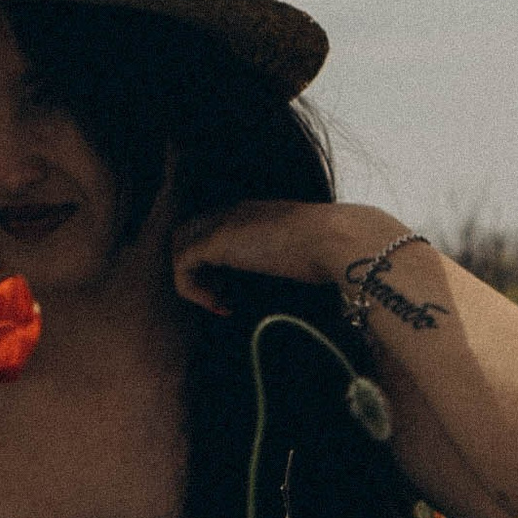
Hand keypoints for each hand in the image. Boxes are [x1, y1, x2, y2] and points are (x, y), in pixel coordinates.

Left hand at [170, 200, 394, 318]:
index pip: (212, 228)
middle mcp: (233, 212)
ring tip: (219, 304)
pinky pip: (182, 263)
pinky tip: (220, 305)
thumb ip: (285, 256)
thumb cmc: (331, 251)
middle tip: (221, 299)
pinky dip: (192, 288)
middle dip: (197, 269)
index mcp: (252, 212)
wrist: (337, 240)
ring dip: (193, 280)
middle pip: (189, 233)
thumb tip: (294, 277)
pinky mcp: (217, 241)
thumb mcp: (302, 251)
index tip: (232, 293)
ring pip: (180, 246)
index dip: (214, 262)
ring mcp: (223, 224)